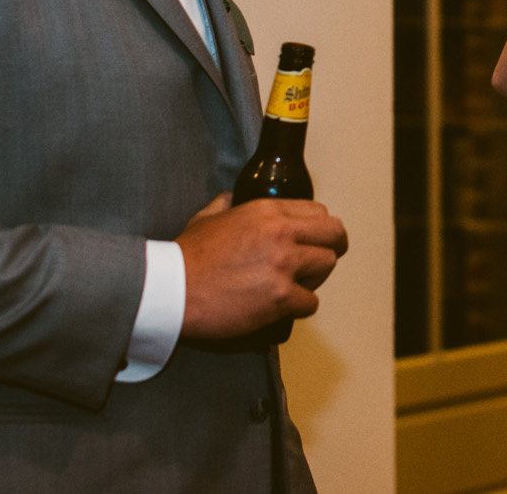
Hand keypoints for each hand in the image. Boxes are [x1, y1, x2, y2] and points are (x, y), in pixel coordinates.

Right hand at [176, 193, 348, 339]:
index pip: (319, 212)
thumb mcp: (207, 217)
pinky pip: (311, 303)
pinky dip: (299, 307)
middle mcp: (282, 234)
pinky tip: (283, 307)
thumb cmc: (187, 256)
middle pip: (334, 236)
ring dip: (314, 278)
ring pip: (327, 266)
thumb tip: (232, 199)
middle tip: (316, 263)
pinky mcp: (280, 298)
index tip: (312, 240)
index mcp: (267, 211)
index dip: (319, 228)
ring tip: (295, 285)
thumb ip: (226, 204)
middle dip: (329, 249)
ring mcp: (283, 266)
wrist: (172, 290)